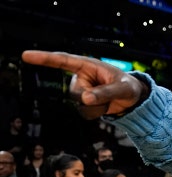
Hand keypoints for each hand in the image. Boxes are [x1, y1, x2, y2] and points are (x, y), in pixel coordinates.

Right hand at [21, 50, 148, 119]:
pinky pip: (84, 113)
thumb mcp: (122, 89)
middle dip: (93, 98)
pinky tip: (105, 108)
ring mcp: (81, 91)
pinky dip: (96, 114)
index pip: (63, 61)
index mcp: (88, 65)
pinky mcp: (84, 102)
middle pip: (75, 92)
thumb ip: (105, 93)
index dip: (44, 58)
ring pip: (79, 105)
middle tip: (111, 94)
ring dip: (96, 107)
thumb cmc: (129, 87)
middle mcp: (81, 77)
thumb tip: (85, 99)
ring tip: (109, 101)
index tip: (26, 55)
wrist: (133, 99)